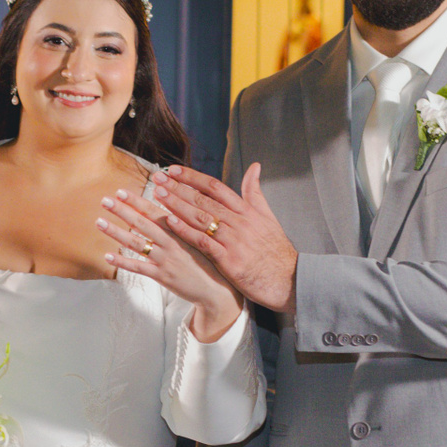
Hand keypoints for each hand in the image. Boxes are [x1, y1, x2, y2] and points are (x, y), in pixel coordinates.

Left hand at [100, 191, 243, 340]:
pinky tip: (107, 255)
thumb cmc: (208, 261)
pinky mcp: (162, 276)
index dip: (137, 200)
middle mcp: (171, 242)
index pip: (155, 211)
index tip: (121, 191)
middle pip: (142, 223)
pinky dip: (122, 261)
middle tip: (105, 200)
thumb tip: (166, 209)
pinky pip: (138, 267)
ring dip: (116, 232)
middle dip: (122, 210)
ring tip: (99, 221)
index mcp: (181, 230)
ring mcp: (165, 259)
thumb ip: (183, 224)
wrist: (218, 289)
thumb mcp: (199, 238)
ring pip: (137, 243)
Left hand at [149, 163, 298, 314]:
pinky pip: (203, 242)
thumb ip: (255, 192)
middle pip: (203, 200)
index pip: (216, 187)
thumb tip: (254, 166)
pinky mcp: (229, 260)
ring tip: (159, 195)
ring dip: (177, 205)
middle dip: (178, 187)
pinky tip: (170, 222)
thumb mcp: (268, 216)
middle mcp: (239, 222)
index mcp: (247, 210)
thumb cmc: (276, 250)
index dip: (193, 177)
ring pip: (201, 217)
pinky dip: (186, 231)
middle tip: (158, 178)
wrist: (288, 279)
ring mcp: (233, 240)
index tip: (175, 170)